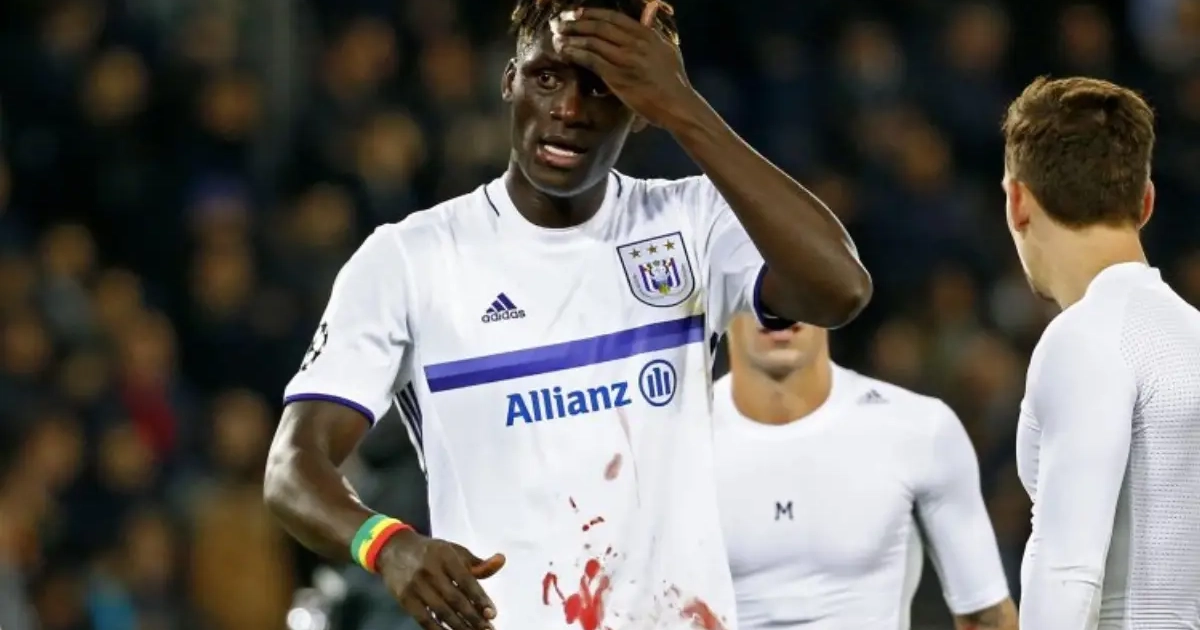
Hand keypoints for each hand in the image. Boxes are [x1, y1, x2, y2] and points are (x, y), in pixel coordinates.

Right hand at [377, 529, 505, 629]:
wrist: (393, 549)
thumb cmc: (431, 552)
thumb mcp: (454, 551)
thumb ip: (477, 562)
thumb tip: (501, 561)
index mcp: (445, 556)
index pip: (466, 580)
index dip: (480, 598)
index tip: (492, 613)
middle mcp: (430, 570)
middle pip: (455, 599)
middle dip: (473, 617)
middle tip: (488, 629)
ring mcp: (415, 585)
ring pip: (441, 611)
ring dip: (459, 626)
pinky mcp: (404, 598)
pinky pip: (423, 619)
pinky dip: (437, 629)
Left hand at [556, 8, 698, 128]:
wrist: (677, 105)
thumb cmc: (673, 81)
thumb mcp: (668, 49)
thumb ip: (653, 32)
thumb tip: (648, 13)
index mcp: (647, 34)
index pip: (613, 17)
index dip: (591, 13)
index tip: (576, 13)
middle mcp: (635, 43)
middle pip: (599, 26)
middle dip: (576, 22)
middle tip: (560, 23)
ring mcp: (625, 59)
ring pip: (592, 42)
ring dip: (571, 38)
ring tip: (558, 37)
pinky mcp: (617, 76)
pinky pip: (590, 60)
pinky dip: (575, 54)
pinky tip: (565, 52)